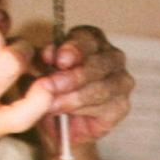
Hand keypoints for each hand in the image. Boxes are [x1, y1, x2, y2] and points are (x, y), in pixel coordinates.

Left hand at [35, 27, 133, 148]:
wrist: (55, 120)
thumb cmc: (48, 86)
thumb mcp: (37, 68)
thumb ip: (41, 59)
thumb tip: (48, 54)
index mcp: (91, 40)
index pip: (88, 39)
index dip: (74, 49)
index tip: (59, 61)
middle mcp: (112, 57)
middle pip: (99, 64)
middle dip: (74, 77)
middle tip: (52, 86)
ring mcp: (121, 81)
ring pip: (102, 88)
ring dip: (74, 97)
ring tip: (51, 104)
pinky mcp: (122, 105)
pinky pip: (106, 107)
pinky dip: (83, 110)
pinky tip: (66, 113)